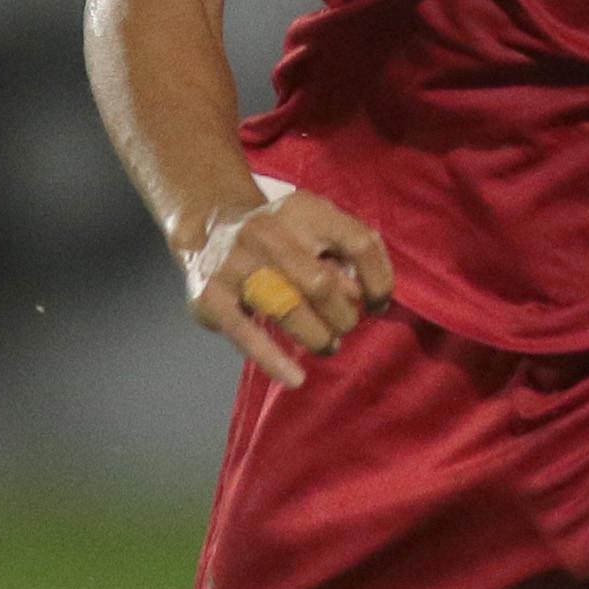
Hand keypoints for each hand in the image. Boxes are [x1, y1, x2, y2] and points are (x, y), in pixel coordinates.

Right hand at [182, 190, 394, 387]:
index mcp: (304, 210)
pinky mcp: (210, 294)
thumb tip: (364, 296)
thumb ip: (346, 254)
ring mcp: (236, 262)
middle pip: (322, 285)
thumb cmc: (278, 238)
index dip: (378, 280)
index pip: (358, 244)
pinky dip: (274, 360)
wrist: (209, 227)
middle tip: (342, 328)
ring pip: (288, 309)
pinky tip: (294, 377)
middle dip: (343, 317)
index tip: (378, 305)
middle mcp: (268, 231)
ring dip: (317, 337)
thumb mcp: (315, 228)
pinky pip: (246, 334)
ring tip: (325, 345)